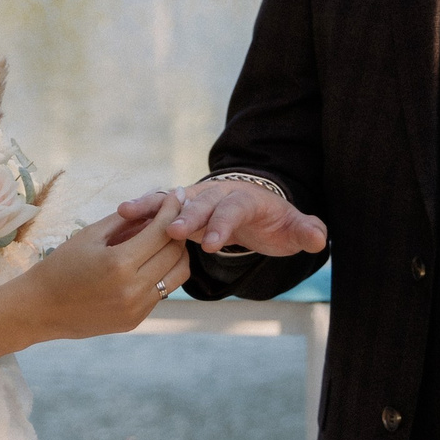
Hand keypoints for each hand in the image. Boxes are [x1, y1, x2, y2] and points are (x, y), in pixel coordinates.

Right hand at [15, 208, 186, 338]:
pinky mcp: (135, 319)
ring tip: (164, 239)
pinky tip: (148, 261)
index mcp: (119, 263)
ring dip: (176, 253)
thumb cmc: (60, 266)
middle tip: (172, 215)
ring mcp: (136, 308)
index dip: (171, 210)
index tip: (176, 195)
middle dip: (177, 229)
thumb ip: (125, 220)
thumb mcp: (90, 235)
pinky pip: (162, 291)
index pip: (161, 232)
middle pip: (174, 252)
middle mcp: (133, 288)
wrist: (40, 308)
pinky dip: (162, 273)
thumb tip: (155, 206)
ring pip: (178, 274)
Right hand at [114, 178, 329, 257]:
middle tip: (171, 232)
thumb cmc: (274, 222)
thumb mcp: (293, 228)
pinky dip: (141, 208)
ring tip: (128, 212)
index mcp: (245, 199)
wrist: (256, 207)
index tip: (210, 245)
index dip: (222, 226)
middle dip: (186, 216)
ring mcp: (197, 198)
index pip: (232, 210)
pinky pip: (159, 206)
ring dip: (153, 206)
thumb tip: (320, 239)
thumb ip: (306, 231)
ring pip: (174, 199)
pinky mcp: (180, 207)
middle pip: (200, 202)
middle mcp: (218, 193)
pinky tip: (119, 215)